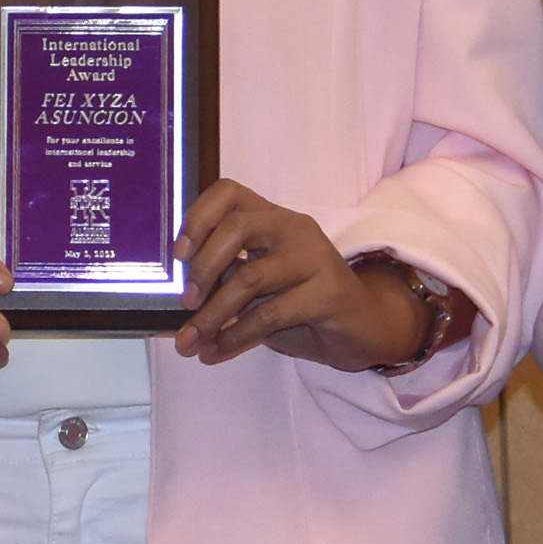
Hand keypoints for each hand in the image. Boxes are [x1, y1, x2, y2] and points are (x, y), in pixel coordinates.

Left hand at [171, 182, 424, 369]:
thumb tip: (179, 297)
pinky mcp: (328, 292)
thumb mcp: (260, 287)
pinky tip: (219, 350)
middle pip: (238, 227)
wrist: (363, 329)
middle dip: (203, 267)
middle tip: (185, 302)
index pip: (229, 192)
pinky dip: (235, 336)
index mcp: (272, 217)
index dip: (198, 217)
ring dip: (212, 315)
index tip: (179, 254)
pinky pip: (269, 314)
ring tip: (192, 341)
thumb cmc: (303, 304)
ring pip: (249, 278)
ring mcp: (314, 257)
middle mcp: (293, 228)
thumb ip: (227, 279)